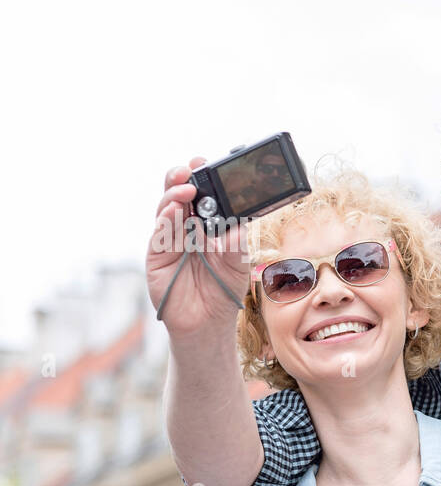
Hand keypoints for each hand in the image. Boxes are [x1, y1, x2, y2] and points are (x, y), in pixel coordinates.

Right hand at [147, 158, 250, 336]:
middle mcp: (187, 227)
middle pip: (178, 195)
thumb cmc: (223, 289)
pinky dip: (166, 221)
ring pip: (167, 210)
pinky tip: (174, 212)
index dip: (202, 177)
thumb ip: (236, 245)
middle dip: (182, 178)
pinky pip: (160, 234)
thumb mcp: (237, 266)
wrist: (207, 322)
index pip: (202, 194)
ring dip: (174, 196)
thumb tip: (238, 224)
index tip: (206, 163)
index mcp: (208, 224)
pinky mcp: (157, 256)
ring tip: (185, 189)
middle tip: (190, 170)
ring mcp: (170, 240)